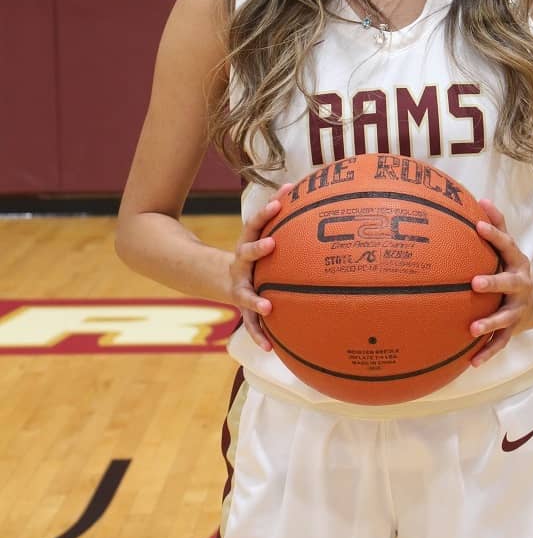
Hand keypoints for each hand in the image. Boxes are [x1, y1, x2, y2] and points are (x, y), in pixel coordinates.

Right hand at [229, 184, 292, 350]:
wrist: (221, 278)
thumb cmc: (256, 254)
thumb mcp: (262, 236)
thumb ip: (282, 218)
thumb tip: (306, 189)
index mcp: (247, 243)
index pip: (254, 223)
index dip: (265, 212)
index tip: (279, 202)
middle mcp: (240, 263)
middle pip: (246, 253)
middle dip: (258, 248)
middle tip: (272, 244)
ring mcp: (239, 286)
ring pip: (245, 294)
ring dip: (256, 300)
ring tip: (269, 307)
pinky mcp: (241, 307)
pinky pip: (250, 323)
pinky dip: (258, 335)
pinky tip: (269, 348)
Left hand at [469, 198, 532, 365]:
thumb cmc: (513, 268)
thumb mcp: (510, 248)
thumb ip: (497, 224)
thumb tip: (480, 198)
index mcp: (517, 263)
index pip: (506, 245)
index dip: (494, 234)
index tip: (477, 224)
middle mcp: (520, 286)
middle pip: (509, 283)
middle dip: (493, 283)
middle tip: (474, 283)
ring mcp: (518, 309)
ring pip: (505, 317)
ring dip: (489, 323)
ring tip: (472, 329)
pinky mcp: (514, 330)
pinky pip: (500, 343)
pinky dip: (487, 353)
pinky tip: (471, 363)